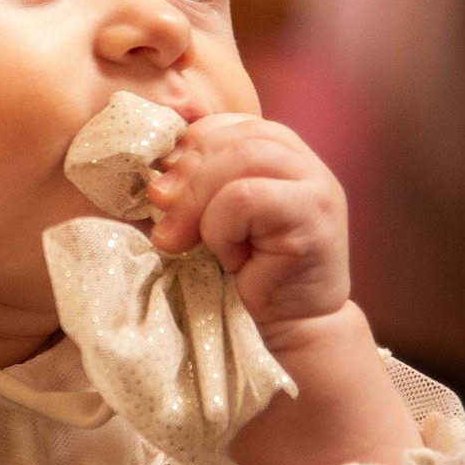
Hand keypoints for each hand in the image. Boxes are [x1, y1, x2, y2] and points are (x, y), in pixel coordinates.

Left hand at [146, 114, 418, 464]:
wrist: (279, 340)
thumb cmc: (235, 282)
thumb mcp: (201, 223)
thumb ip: (184, 188)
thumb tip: (147, 168)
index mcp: (270, 150)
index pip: (218, 124)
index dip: (182, 153)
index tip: (159, 196)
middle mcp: (298, 159)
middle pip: (227, 136)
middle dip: (183, 180)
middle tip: (165, 229)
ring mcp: (315, 184)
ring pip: (237, 160)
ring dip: (200, 206)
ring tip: (192, 247)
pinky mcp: (317, 215)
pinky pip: (247, 198)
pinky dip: (223, 229)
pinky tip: (232, 260)